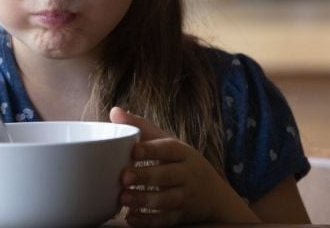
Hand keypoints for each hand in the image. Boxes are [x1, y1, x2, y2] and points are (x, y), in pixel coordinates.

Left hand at [110, 107, 246, 226]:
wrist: (214, 196)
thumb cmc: (180, 162)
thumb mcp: (167, 142)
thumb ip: (141, 127)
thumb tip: (115, 112)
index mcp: (182, 152)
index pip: (168, 149)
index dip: (151, 149)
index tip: (133, 150)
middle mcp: (186, 174)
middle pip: (167, 175)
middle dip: (145, 176)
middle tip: (123, 177)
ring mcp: (185, 197)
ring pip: (166, 199)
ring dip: (144, 200)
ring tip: (123, 198)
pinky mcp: (181, 216)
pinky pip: (165, 220)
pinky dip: (148, 221)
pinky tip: (131, 218)